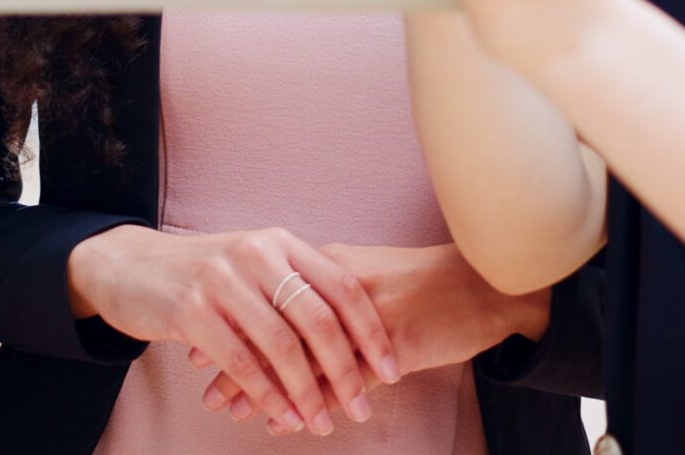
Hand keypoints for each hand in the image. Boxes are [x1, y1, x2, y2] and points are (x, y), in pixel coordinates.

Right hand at [66, 224, 398, 434]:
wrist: (129, 267)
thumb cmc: (203, 274)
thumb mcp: (253, 266)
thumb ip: (296, 290)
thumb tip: (354, 338)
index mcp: (282, 243)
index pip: (343, 287)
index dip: (371, 332)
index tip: (392, 371)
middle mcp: (257, 254)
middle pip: (319, 319)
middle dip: (346, 370)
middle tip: (363, 408)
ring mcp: (222, 279)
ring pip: (281, 345)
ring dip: (307, 392)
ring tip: (322, 423)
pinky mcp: (190, 308)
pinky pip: (240, 361)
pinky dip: (266, 393)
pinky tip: (281, 414)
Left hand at [196, 244, 547, 424]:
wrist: (486, 283)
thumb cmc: (429, 282)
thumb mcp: (371, 275)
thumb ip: (329, 292)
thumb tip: (289, 311)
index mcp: (332, 264)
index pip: (269, 298)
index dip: (232, 322)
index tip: (198, 341)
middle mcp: (340, 288)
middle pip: (276, 328)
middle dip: (237, 360)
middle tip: (205, 387)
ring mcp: (366, 319)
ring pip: (302, 358)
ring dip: (265, 387)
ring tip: (231, 410)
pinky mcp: (393, 347)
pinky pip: (342, 382)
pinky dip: (310, 402)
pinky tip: (286, 420)